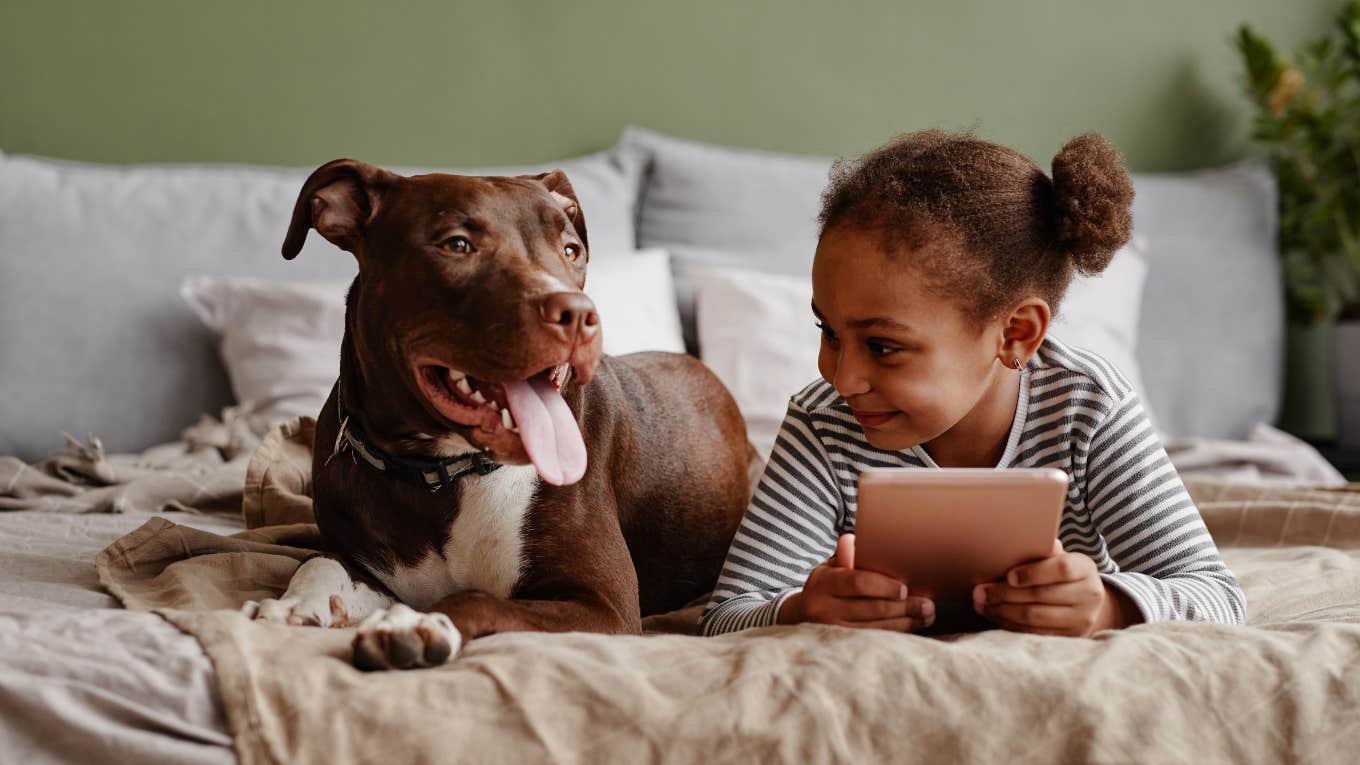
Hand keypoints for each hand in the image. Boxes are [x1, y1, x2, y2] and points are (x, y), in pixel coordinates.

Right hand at [778, 534, 934, 631]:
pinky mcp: (841, 646)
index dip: (883, 586)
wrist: (803, 614)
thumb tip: (854, 540)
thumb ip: (845, 556)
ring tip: (927, 615)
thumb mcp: (831, 567)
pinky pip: (875, 641)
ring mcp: (832, 631)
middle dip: (904, 607)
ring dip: (906, 622)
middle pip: (871, 609)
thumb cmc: (827, 584)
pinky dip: (897, 634)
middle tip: (928, 604)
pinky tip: (913, 626)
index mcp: (823, 583)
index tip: (905, 589)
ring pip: (876, 629)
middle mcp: (823, 609)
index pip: (857, 583)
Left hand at [973, 539, 1136, 636]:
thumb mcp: (1057, 558)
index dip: (1032, 572)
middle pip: (1041, 595)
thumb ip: (1042, 551)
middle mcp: (1089, 595)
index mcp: (1085, 568)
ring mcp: (1081, 619)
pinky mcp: (1069, 637)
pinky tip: (994, 614)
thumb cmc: (1062, 573)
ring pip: (1034, 617)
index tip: (1008, 575)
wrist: (1086, 602)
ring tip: (981, 603)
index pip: (1061, 569)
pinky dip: (1009, 623)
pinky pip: (1033, 632)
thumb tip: (1018, 539)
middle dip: (1004, 593)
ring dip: (1002, 610)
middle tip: (979, 591)